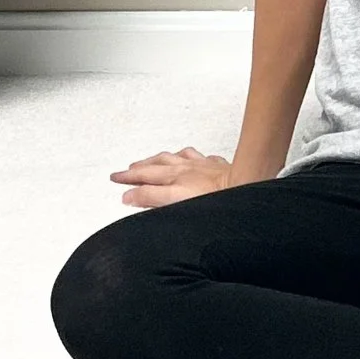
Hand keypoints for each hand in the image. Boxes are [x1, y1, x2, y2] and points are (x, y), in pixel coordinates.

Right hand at [110, 144, 234, 207]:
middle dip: (138, 168)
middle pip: (156, 165)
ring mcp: (201, 166)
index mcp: (174, 179)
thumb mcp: (175, 202)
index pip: (144, 179)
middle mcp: (186, 168)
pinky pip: (198, 157)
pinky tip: (189, 157)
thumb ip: (151, 199)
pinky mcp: (216, 166)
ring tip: (151, 160)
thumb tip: (129, 197)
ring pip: (175, 158)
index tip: (115, 179)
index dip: (128, 180)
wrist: (244, 183)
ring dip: (159, 159)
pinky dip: (187, 157)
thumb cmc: (215, 198)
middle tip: (125, 171)